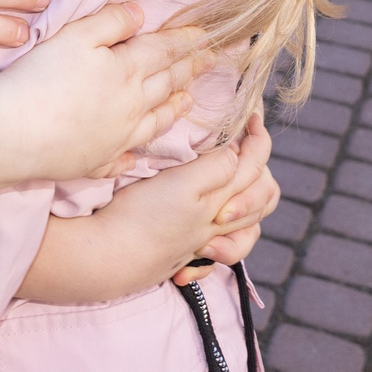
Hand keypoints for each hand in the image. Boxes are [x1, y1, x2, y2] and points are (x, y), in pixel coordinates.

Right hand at [0, 5, 212, 193]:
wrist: (14, 134)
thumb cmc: (41, 79)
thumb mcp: (75, 36)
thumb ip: (111, 22)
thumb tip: (141, 14)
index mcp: (126, 71)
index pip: (164, 51)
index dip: (187, 40)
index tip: (209, 34)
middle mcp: (131, 107)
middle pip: (167, 84)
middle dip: (190, 69)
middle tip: (212, 61)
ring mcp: (116, 139)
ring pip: (155, 122)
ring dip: (175, 109)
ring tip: (189, 101)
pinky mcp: (96, 162)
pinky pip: (123, 158)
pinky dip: (134, 154)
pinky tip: (135, 155)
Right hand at [15, 140, 245, 304]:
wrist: (109, 257)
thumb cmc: (141, 217)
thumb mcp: (182, 184)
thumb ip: (216, 168)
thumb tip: (238, 153)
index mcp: (221, 199)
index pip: (256, 164)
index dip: (258, 135)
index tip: (251, 114)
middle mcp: (219, 223)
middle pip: (262, 196)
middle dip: (262, 166)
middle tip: (247, 142)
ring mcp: (203, 241)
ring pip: (247, 225)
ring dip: (251, 203)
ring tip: (239, 180)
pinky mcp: (185, 252)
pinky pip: (223, 249)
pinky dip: (228, 239)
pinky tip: (216, 228)